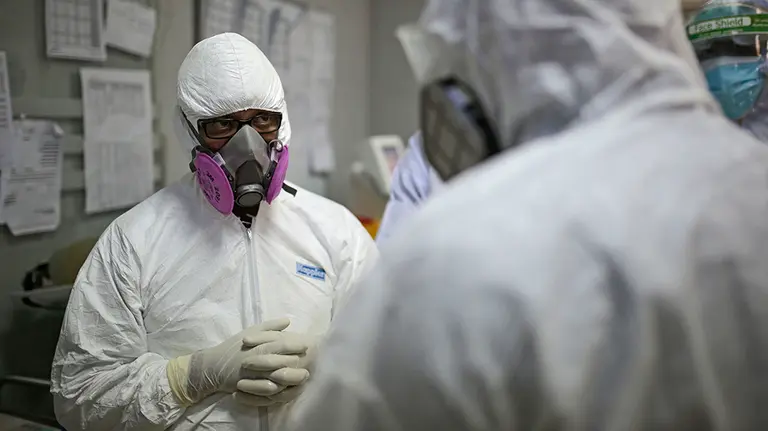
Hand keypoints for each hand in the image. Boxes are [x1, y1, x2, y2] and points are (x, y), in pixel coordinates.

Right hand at [166, 318, 304, 405]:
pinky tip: (289, 389)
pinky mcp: (248, 388)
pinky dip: (278, 390)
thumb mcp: (250, 332)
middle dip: (296, 362)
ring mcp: (252, 375)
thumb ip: (269, 327)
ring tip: (304, 376)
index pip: (279, 344)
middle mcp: (255, 360)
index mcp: (257, 345)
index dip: (294, 344)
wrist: (211, 368)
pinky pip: (265, 391)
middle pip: (280, 361)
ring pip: (275, 377)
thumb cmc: (233, 348)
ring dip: (290, 377)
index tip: (307, 344)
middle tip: (312, 361)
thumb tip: (288, 320)